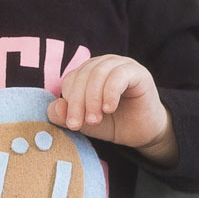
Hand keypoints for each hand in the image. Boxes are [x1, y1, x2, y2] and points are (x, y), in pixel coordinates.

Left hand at [47, 55, 177, 164]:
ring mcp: (121, 65)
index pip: (71, 79)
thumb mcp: (85, 123)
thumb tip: (55, 106)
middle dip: (78, 102)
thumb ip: (65, 116)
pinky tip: (109, 109)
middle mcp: (104, 64)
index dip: (69, 101)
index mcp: (88, 72)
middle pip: (83, 75)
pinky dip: (110, 93)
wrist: (143, 133)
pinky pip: (119, 75)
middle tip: (79, 124)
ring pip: (99, 73)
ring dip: (93, 98)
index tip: (73, 124)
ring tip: (94, 119)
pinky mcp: (138, 72)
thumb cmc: (113, 124)